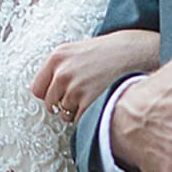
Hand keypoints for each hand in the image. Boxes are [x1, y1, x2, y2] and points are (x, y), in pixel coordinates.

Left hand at [30, 29, 160, 121]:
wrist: (134, 52)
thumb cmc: (107, 51)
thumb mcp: (75, 50)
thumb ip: (57, 67)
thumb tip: (38, 91)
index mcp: (57, 57)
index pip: (37, 89)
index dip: (47, 95)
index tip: (55, 96)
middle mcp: (63, 72)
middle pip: (50, 104)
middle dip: (62, 104)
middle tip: (78, 97)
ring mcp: (76, 89)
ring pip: (64, 114)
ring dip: (76, 112)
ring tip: (92, 98)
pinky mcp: (90, 103)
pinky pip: (79, 121)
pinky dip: (88, 117)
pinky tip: (99, 104)